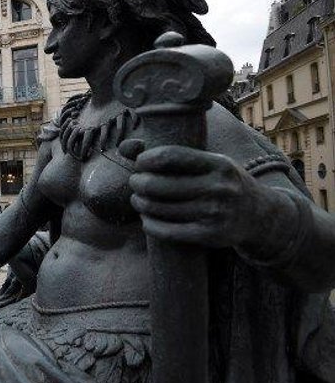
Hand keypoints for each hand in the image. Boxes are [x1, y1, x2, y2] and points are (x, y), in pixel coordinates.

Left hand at [129, 145, 265, 247]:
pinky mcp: (210, 236)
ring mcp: (215, 213)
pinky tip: (146, 219)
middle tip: (135, 183)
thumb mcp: (207, 163)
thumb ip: (169, 154)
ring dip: (140, 204)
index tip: (140, 163)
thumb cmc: (222, 182)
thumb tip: (124, 147)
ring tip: (138, 200)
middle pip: (158, 185)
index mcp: (218, 164)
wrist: (258, 215)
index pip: (169, 156)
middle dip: (138, 183)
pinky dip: (149, 225)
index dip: (146, 159)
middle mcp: (219, 188)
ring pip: (159, 209)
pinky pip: (167, 232)